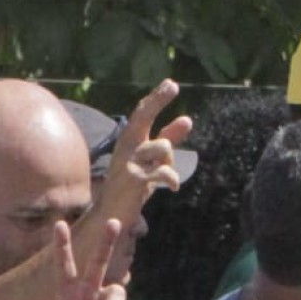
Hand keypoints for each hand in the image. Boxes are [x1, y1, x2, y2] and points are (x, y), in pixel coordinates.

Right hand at [86, 80, 192, 277]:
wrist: (112, 216)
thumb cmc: (133, 187)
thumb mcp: (153, 162)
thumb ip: (168, 140)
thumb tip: (187, 118)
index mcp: (130, 143)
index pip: (143, 115)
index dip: (156, 98)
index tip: (172, 83)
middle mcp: (126, 149)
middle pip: (142, 118)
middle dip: (158, 102)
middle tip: (173, 86)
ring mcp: (128, 164)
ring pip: (161, 148)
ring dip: (170, 160)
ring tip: (166, 176)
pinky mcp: (133, 182)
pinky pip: (162, 173)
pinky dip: (171, 179)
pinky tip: (172, 188)